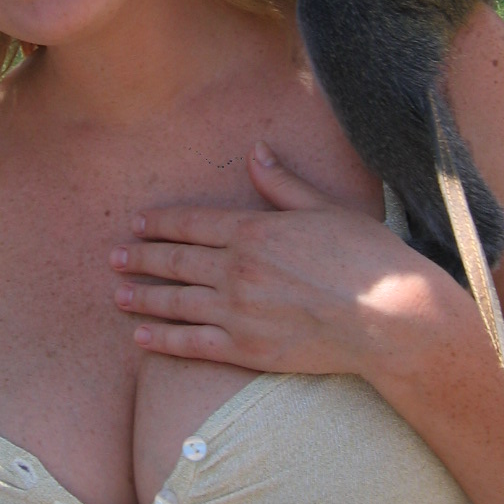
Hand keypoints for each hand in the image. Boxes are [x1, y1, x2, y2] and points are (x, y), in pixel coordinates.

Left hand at [109, 143, 448, 376]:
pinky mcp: (247, 349)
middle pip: (176, 261)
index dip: (161, 224)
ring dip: (143, 296)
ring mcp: (239, 311)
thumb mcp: (325, 208)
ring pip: (177, 302)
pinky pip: (192, 344)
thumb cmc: (367, 258)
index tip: (137, 224)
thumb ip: (283, 185)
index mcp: (255, 229)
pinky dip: (163, 340)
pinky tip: (142, 337)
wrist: (389, 316)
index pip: (193, 223)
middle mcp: (238, 268)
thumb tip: (255, 153)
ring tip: (118, 293)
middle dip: (141, 257)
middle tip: (114, 256)